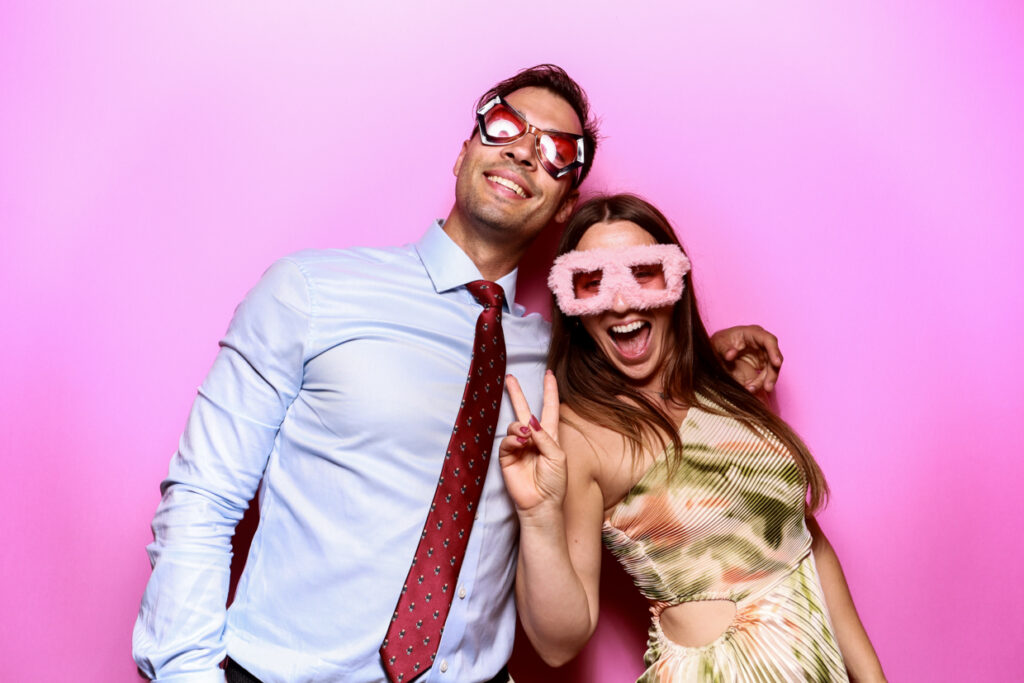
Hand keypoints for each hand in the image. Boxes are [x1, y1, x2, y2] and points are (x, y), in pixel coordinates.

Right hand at [498, 371, 566, 514]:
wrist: (541, 504)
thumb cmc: (555, 483)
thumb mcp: (557, 456)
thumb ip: (545, 437)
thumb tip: (529, 421)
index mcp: (550, 437)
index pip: (550, 409)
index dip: (550, 392)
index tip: (549, 375)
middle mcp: (533, 439)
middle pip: (524, 410)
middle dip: (517, 394)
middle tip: (509, 378)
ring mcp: (519, 447)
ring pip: (514, 425)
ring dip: (519, 427)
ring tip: (526, 438)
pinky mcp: (507, 457)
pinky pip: (506, 440)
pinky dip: (512, 439)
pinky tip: (520, 443)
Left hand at [709, 325, 782, 392]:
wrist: (718, 349)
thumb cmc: (720, 342)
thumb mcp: (718, 344)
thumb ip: (724, 349)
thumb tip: (731, 354)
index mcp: (753, 333)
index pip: (768, 340)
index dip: (774, 351)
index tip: (777, 364)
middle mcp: (761, 343)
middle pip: (774, 357)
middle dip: (772, 373)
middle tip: (767, 387)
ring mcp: (763, 353)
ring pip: (772, 368)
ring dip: (766, 381)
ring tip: (752, 390)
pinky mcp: (762, 364)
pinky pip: (766, 375)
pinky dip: (760, 383)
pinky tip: (752, 389)